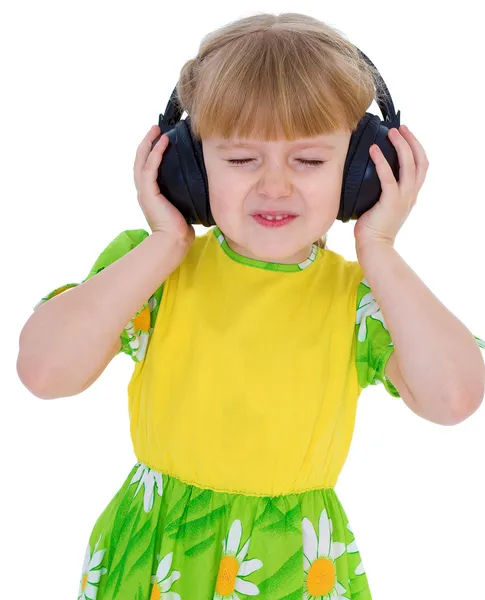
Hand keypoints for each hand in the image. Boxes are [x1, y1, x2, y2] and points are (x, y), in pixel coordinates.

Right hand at [134, 125, 194, 245]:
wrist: (173, 242)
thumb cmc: (180, 229)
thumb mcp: (182, 205)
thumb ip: (183, 193)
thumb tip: (199, 183)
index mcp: (150, 193)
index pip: (147, 167)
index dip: (151, 151)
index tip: (160, 138)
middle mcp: (143, 191)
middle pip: (140, 160)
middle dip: (147, 142)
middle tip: (156, 128)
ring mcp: (144, 191)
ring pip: (142, 161)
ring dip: (149, 143)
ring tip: (157, 130)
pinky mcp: (148, 193)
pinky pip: (150, 168)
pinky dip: (156, 154)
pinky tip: (163, 143)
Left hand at [353, 124, 428, 249]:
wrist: (374, 247)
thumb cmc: (373, 228)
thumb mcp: (382, 206)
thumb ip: (383, 191)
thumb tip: (368, 175)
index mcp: (411, 195)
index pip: (421, 166)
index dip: (416, 148)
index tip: (405, 134)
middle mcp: (411, 194)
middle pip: (420, 161)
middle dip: (412, 141)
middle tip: (400, 128)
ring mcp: (403, 198)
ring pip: (409, 165)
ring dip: (401, 146)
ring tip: (390, 133)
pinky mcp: (390, 202)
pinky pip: (388, 177)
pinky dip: (382, 161)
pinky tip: (373, 150)